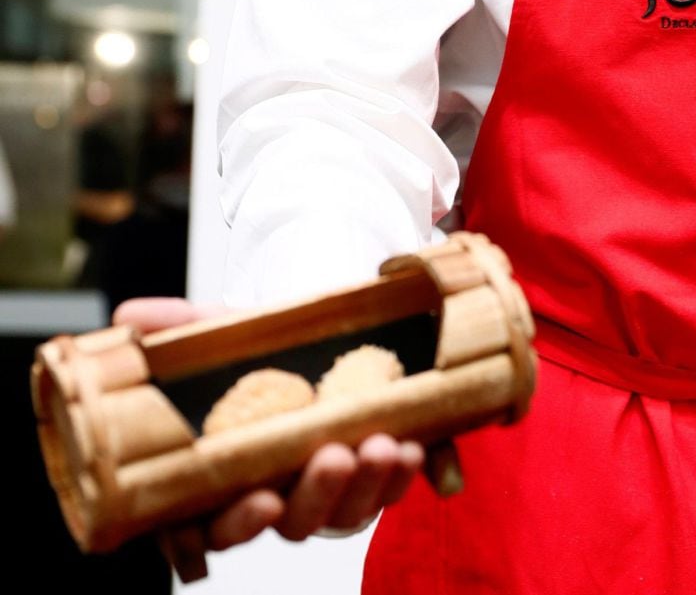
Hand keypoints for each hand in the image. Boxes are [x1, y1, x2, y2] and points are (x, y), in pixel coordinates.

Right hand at [113, 298, 423, 548]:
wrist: (312, 331)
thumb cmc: (254, 347)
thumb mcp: (215, 331)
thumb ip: (175, 327)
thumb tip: (129, 318)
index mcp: (226, 476)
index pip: (218, 526)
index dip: (239, 524)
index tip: (261, 501)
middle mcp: (278, 493)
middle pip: (294, 523)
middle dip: (317, 495)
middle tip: (335, 456)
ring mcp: (329, 489)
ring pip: (348, 512)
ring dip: (368, 485)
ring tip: (386, 444)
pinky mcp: (374, 476)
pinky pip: (391, 489)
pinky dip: (409, 476)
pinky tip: (418, 447)